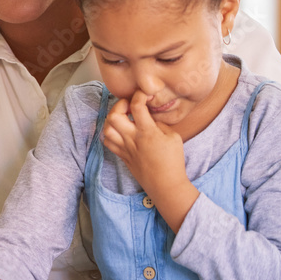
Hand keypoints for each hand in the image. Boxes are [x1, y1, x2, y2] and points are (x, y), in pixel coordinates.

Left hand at [102, 92, 198, 231]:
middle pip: (113, 116)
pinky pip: (108, 142)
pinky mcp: (122, 156)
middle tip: (129, 105)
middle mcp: (133, 139)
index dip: (139, 95)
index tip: (145, 94)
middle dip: (119, 105)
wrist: (166, 185)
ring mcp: (125, 148)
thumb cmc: (173, 162)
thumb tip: (149, 118)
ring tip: (122, 117)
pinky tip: (118, 131)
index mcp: (147, 132)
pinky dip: (109, 133)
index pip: (136, 106)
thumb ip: (159, 124)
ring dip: (112, 119)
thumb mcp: (174, 137)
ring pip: (106, 129)